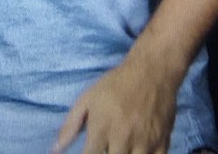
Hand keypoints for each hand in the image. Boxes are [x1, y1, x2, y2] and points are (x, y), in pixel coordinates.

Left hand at [51, 56, 177, 153]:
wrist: (152, 71)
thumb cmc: (115, 84)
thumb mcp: (87, 99)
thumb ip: (70, 126)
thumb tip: (54, 150)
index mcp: (102, 128)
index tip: (90, 152)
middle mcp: (123, 138)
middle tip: (107, 147)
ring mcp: (145, 142)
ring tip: (121, 148)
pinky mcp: (163, 143)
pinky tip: (138, 150)